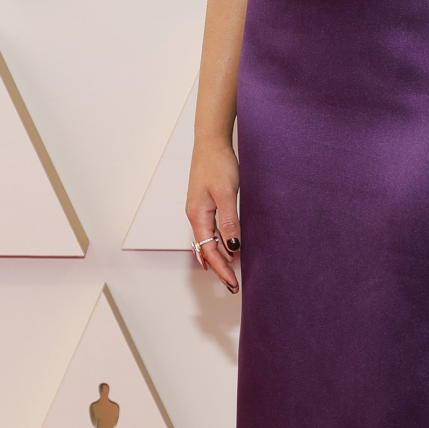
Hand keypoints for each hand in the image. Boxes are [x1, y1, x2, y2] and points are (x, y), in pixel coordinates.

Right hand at [187, 137, 241, 293]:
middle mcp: (195, 215)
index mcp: (197, 215)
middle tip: (232, 285)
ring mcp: (200, 209)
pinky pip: (211, 230)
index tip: (232, 283)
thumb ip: (229, 220)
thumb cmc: (218, 164)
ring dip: (220, 256)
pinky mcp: (206, 203)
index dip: (221, 268)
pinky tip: (227, 247)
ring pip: (208, 240)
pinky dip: (218, 242)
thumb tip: (232, 246)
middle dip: (220, 268)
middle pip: (206, 249)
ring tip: (231, 272)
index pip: (209, 250)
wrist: (211, 143)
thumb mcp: (226, 193)